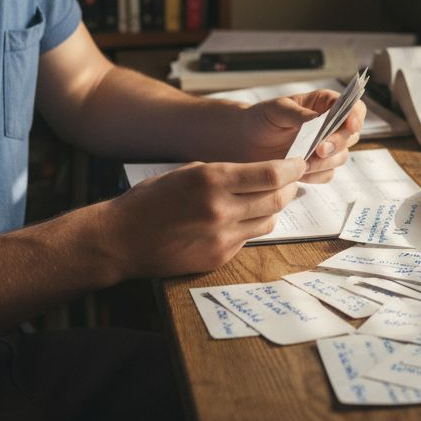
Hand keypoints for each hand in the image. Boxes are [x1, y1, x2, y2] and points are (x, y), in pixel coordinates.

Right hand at [101, 158, 306, 278]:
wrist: (121, 240)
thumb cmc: (149, 201)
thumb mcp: (186, 172)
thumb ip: (222, 173)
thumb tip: (257, 173)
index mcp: (212, 180)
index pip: (271, 174)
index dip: (292, 168)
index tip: (300, 163)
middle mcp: (221, 209)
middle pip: (277, 198)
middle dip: (289, 187)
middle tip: (290, 181)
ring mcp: (222, 237)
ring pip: (268, 220)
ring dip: (272, 208)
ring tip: (264, 199)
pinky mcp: (219, 258)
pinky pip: (249, 238)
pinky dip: (251, 226)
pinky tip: (237, 219)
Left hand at [239, 89, 365, 182]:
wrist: (245, 141)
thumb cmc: (262, 118)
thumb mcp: (277, 109)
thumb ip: (299, 114)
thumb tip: (318, 120)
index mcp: (324, 105)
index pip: (352, 107)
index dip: (356, 115)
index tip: (350, 125)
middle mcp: (330, 126)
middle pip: (351, 135)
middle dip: (337, 143)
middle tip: (319, 149)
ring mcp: (325, 148)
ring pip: (341, 157)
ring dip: (325, 162)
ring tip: (302, 163)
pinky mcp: (316, 167)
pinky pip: (326, 175)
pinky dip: (315, 176)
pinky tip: (299, 172)